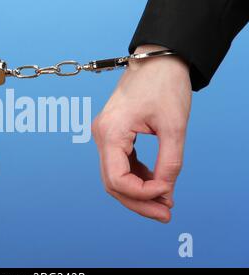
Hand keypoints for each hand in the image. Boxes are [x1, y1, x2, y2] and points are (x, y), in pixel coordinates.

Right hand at [92, 45, 190, 222]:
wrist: (157, 60)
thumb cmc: (164, 85)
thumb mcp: (174, 126)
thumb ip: (170, 163)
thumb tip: (165, 192)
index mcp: (111, 132)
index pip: (117, 179)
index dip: (142, 194)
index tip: (168, 193)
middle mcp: (101, 136)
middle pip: (113, 183)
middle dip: (139, 202)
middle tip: (166, 214)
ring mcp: (105, 135)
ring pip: (115, 177)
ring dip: (139, 192)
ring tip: (165, 201)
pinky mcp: (113, 134)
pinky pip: (120, 164)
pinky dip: (137, 177)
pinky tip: (156, 183)